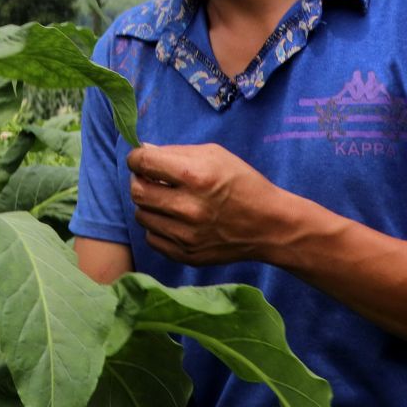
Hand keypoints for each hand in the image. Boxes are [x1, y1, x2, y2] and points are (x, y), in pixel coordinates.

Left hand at [126, 143, 300, 266]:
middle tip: (151, 178)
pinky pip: (151, 238)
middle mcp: (188, 207)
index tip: (140, 159)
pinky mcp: (186, 255)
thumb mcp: (214, 155)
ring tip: (166, 199)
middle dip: (139, 180)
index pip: (143, 163)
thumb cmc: (243, 183)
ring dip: (148, 204)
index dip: (136, 158)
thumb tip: (142, 151)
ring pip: (141, 215)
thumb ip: (175, 151)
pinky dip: (157, 226)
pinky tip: (173, 220)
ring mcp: (186, 235)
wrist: (269, 225)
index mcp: (195, 176)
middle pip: (137, 191)